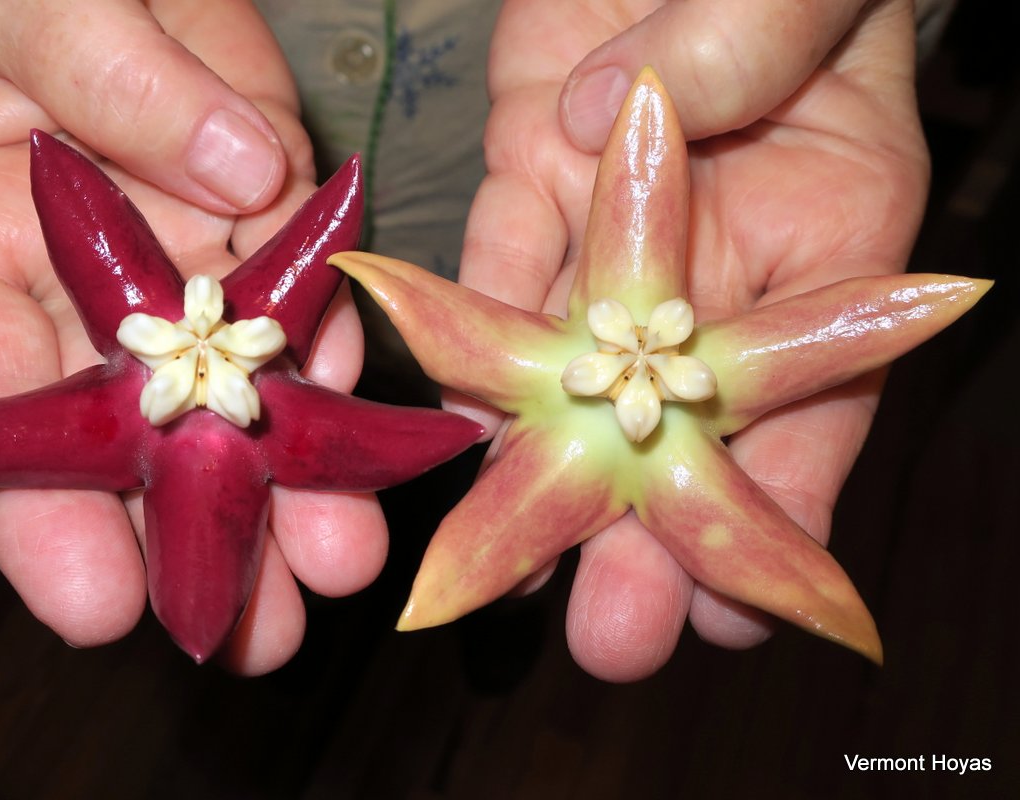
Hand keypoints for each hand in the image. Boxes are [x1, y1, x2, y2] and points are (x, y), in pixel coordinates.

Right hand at [0, 0, 384, 673]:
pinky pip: (302, 310)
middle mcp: (70, 284)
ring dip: (282, 489)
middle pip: (120, 432)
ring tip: (330, 571)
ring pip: (224, 396)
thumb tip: (233, 178)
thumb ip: (105, 71)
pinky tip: (374, 449)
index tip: (94, 600)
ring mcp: (175, 267)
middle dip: (184, 534)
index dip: (32, 506)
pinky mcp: (261, 231)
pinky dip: (335, 376)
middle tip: (242, 631)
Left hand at [461, 0, 927, 679]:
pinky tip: (443, 429)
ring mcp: (608, 229)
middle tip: (613, 634)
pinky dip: (462, 345)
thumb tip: (617, 108)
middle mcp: (709, 260)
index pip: (807, 393)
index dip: (778, 504)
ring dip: (537, 472)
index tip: (738, 606)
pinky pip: (490, 270)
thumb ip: (742, 43)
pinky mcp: (527, 180)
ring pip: (572, 370)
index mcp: (821, 232)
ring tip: (506, 579)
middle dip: (639, 527)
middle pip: (672, 416)